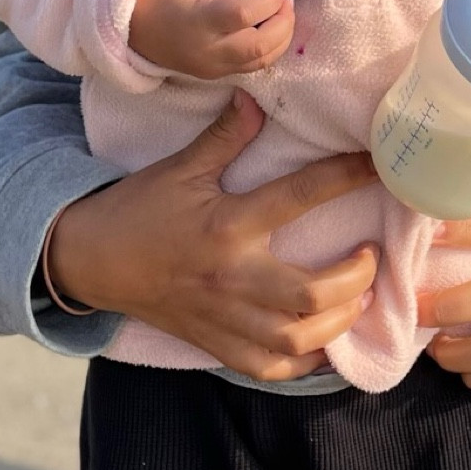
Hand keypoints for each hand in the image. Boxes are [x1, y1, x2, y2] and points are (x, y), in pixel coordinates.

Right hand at [46, 94, 377, 379]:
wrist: (90, 261)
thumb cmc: (139, 210)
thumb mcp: (180, 167)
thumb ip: (224, 137)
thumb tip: (257, 100)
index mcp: (227, 226)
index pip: (299, 197)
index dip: (346, 177)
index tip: (380, 166)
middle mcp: (231, 278)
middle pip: (310, 294)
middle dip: (355, 278)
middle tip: (372, 256)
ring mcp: (224, 319)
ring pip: (296, 340)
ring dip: (339, 322)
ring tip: (359, 297)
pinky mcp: (215, 344)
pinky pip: (268, 369)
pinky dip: (303, 364)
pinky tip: (324, 343)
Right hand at [130, 0, 294, 78]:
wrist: (135, 27)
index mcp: (201, 20)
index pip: (244, 15)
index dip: (270, 1)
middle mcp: (209, 50)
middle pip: (260, 46)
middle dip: (284, 23)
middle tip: (288, 2)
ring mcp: (213, 67)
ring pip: (261, 61)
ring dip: (281, 38)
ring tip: (283, 15)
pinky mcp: (216, 76)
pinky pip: (252, 67)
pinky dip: (269, 50)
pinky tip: (271, 31)